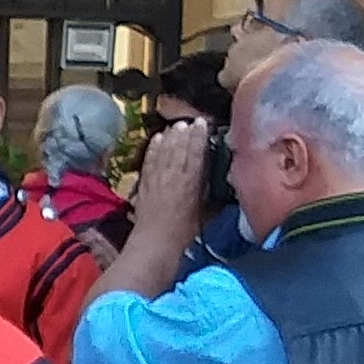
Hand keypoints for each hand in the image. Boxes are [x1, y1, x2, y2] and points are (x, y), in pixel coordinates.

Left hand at [124, 117, 212, 276]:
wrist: (156, 243)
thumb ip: (210, 197)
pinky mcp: (144, 183)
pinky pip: (149, 160)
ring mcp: (157, 178)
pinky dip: (153, 148)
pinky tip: (157, 139)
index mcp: (191, 182)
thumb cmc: (184, 233)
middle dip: (185, 133)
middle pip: (179, 148)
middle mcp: (174, 176)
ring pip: (164, 151)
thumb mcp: (204, 214)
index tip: (202, 123)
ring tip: (175, 126)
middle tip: (189, 121)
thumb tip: (219, 187)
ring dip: (170, 137)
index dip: (199, 137)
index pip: (196, 153)